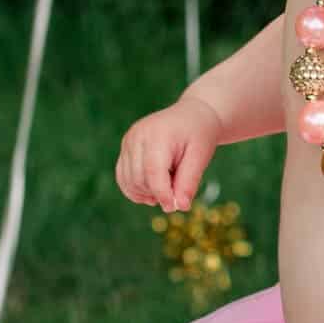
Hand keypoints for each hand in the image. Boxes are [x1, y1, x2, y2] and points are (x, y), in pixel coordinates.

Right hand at [115, 96, 221, 213]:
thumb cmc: (198, 135)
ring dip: (146, 193)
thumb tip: (180, 207)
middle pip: (139, 178)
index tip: (174, 206)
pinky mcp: (125, 148)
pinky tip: (153, 192)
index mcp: (158, 134)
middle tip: (177, 193)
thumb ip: (189, 181)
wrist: (191, 116)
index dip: (162, 193)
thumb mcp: (200, 156)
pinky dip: (136, 189)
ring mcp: (128, 141)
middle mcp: (138, 135)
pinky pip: (123, 177)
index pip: (153, 171)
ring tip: (168, 187)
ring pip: (129, 180)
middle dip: (157, 193)